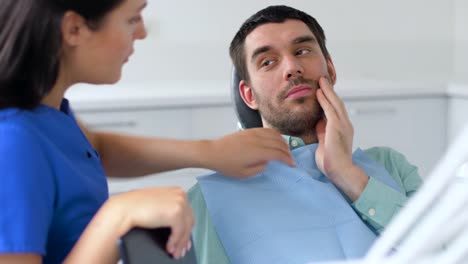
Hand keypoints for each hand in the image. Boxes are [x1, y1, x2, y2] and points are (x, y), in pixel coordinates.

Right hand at [113, 187, 193, 258]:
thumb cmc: (135, 206)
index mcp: (177, 191)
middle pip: (188, 221)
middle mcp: (180, 195)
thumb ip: (168, 211)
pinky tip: (169, 248)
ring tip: (175, 253)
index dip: (186, 228)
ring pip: (185, 229)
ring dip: (180, 243)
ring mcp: (179, 204)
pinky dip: (174, 242)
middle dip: (184, 238)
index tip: (185, 239)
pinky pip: (179, 233)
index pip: (187, 212)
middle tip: (181, 250)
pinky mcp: (175, 214)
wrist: (124, 208)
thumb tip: (177, 228)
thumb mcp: (157, 204)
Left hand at [207, 128, 294, 177]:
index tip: (292, 165)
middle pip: (279, 143)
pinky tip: (275, 141)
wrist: (213, 152)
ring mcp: (254, 133)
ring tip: (284, 150)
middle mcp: (259, 140)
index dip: (288, 159)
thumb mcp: (244, 173)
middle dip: (287, 151)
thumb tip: (267, 161)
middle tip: (289, 159)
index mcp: (258, 152)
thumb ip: (260, 168)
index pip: (279, 154)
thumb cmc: (228, 165)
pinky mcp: (250, 130)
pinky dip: (275, 135)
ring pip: (275, 135)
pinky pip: (267, 130)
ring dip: (283, 142)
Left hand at [314, 77, 367, 200]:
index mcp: (343, 128)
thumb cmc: (331, 161)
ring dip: (327, 91)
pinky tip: (319, 92)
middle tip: (323, 79)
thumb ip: (322, 131)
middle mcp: (345, 124)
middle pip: (337, 103)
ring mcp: (343, 125)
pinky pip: (330, 110)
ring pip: (335, 103)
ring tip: (321, 80)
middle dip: (330, 90)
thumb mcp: (324, 142)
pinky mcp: (337, 127)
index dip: (330, 98)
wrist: (339, 171)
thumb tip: (318, 122)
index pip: (336, 109)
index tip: (324, 89)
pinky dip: (324, 100)